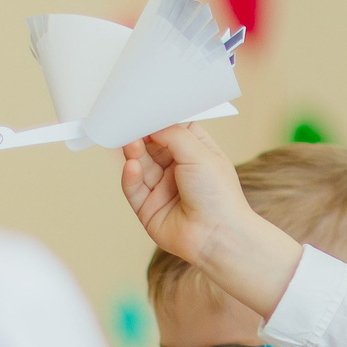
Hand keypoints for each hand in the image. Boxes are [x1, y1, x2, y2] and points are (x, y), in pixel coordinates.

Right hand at [119, 124, 303, 319]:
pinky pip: (133, 188)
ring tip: (131, 145)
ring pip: (139, 165)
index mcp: (196, 153)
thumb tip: (150, 124)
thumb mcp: (200, 154)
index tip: (142, 109)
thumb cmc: (218, 195)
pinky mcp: (148, 208)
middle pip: (150, 146)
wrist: (218, 236)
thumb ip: (173, 134)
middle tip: (128, 124)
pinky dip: (130, 176)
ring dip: (133, 153)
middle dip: (140, 136)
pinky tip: (132, 166)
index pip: (171, 130)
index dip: (157, 121)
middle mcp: (178, 170)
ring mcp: (162, 189)